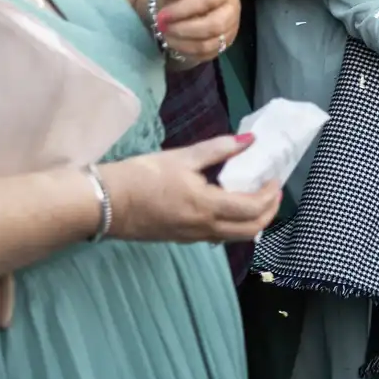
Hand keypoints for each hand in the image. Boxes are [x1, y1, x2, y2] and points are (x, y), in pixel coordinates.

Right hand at [99, 135, 282, 242]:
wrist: (102, 203)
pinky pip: (217, 237)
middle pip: (251, 230)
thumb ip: (219, 149)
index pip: (253, 208)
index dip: (270, 194)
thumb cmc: (140, 176)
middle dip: (269, 212)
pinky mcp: (181, 239)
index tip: (275, 178)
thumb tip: (249, 139)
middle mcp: (205, 228)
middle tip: (272, 192)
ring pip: (235, 236)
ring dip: (253, 221)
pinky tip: (229, 208)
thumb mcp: (181, 158)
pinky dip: (233, 225)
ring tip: (256, 199)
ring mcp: (193, 237)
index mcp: (208, 207)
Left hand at [147, 0, 240, 64]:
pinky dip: (186, 52)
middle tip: (163, 27)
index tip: (162, 15)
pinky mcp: (222, 45)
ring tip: (164, 36)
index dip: (184, 9)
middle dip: (184, 29)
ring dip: (183, 43)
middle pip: (214, 25)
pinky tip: (172, 43)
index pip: (208, 0)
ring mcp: (229, 30)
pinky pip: (206, 55)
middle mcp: (231, 11)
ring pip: (210, 44)